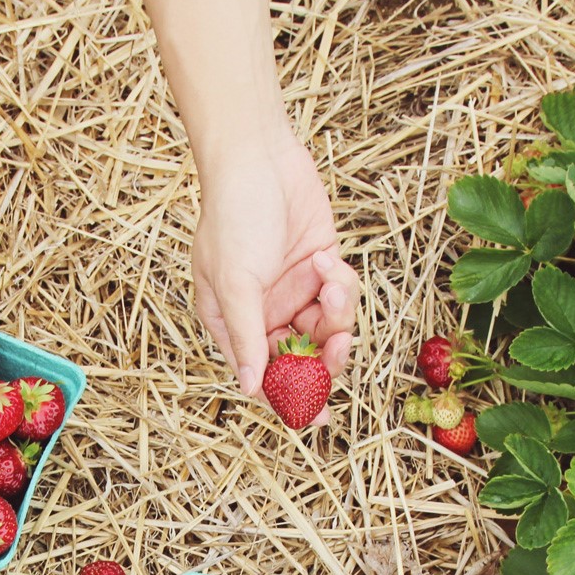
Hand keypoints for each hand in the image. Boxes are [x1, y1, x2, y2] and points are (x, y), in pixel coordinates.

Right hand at [192, 135, 357, 400]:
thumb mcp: (234, 282)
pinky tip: (325, 257)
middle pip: (304, 360)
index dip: (290, 399)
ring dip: (338, 312)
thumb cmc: (232, 215)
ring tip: (330, 281)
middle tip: (338, 349)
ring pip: (329, 330)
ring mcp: (296, 293)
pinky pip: (342, 297)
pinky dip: (341, 283)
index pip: (264, 375)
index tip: (316, 417)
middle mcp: (266, 315)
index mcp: (235, 324)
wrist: (258, 157)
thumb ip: (246, 338)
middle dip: (325, 358)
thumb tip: (249, 388)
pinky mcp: (322, 270)